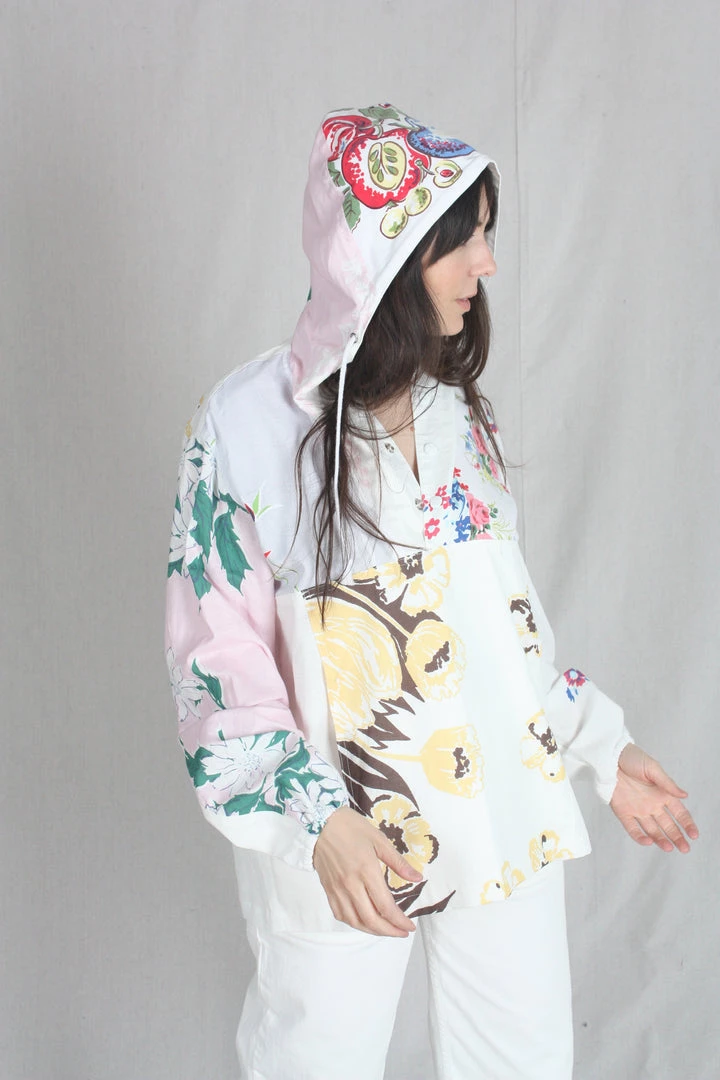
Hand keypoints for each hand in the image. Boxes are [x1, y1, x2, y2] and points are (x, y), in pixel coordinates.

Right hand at [312, 806, 422, 936]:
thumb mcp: (379, 840)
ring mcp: (338, 889)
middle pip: (371, 919)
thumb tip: (417, 878)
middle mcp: (351, 884)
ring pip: (355, 921)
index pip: (385, 906)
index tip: (410, 926)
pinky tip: (364, 921)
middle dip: (389, 931)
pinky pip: (341, 914)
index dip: (399, 921)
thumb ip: (398, 862)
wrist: (319, 822)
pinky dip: (354, 923)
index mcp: (366, 870)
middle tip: (402, 932)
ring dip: (372, 931)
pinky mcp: (328, 890)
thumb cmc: (351, 827)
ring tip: (386, 930)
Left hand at [610, 743, 698, 852]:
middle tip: (685, 848)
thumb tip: (685, 795)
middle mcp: (652, 804)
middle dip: (677, 837)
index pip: (679, 813)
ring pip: (652, 829)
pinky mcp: (623, 812)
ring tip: (669, 848)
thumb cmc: (633, 758)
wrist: (609, 757)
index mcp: (662, 794)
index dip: (687, 824)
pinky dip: (640, 836)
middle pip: (668, 825)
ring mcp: (638, 809)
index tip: (694, 835)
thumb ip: (668, 784)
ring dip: (661, 839)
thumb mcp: (653, 768)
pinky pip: (632, 828)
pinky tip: (649, 841)